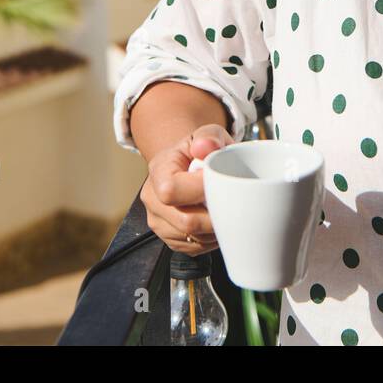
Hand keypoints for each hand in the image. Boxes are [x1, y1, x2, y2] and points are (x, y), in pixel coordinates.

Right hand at [141, 123, 233, 255]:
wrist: (190, 165)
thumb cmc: (201, 151)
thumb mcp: (208, 134)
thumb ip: (210, 136)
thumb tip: (205, 146)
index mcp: (158, 170)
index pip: (171, 191)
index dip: (200, 191)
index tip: (219, 183)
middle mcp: (152, 199)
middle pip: (186, 222)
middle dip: (215, 215)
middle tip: (231, 200)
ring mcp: (159, 222)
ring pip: (195, 239)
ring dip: (217, 228)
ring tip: (224, 208)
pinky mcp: (170, 240)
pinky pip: (196, 248)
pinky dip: (213, 238)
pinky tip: (216, 219)